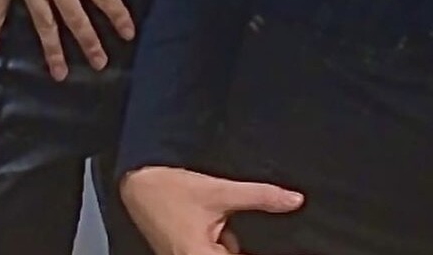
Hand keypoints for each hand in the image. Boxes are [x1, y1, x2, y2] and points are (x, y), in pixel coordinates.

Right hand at [119, 166, 303, 254]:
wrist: (139, 184)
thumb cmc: (172, 190)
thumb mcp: (221, 191)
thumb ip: (260, 197)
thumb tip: (294, 200)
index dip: (252, 250)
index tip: (261, 241)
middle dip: (238, 243)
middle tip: (232, 225)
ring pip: (225, 254)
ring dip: (231, 243)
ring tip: (220, 222)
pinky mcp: (187, 254)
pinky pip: (214, 252)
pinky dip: (222, 242)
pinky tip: (221, 226)